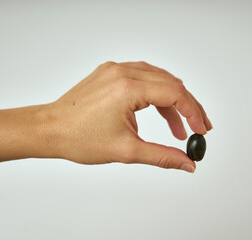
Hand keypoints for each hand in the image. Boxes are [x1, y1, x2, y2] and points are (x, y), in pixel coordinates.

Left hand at [41, 61, 212, 172]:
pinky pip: (142, 77)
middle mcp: (122, 71)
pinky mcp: (110, 72)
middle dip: (188, 106)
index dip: (194, 112)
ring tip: (177, 128)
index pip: (175, 93)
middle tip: (198, 127)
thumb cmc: (78, 138)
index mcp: (127, 88)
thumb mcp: (126, 151)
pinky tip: (158, 111)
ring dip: (172, 101)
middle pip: (170, 83)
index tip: (202, 129)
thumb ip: (162, 156)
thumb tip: (187, 163)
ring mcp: (115, 69)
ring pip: (158, 79)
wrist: (49, 130)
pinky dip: (155, 94)